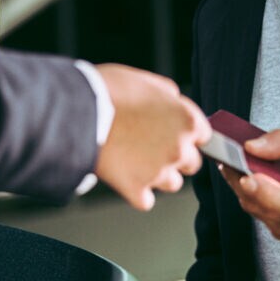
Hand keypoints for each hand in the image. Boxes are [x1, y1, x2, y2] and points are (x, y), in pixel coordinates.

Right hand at [94, 64, 210, 210]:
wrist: (76, 112)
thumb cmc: (108, 91)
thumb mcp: (146, 80)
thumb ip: (168, 95)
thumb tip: (174, 101)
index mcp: (188, 121)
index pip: (203, 136)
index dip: (185, 133)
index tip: (172, 133)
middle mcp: (180, 149)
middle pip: (191, 163)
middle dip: (176, 156)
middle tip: (152, 146)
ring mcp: (159, 172)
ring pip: (172, 183)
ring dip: (158, 175)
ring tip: (136, 161)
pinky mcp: (136, 190)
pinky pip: (145, 200)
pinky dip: (136, 191)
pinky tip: (125, 177)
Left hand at [219, 127, 279, 243]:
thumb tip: (252, 148)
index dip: (269, 193)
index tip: (248, 178)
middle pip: (272, 209)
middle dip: (245, 185)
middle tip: (229, 162)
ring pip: (259, 211)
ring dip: (242, 188)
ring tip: (233, 164)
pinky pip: (258, 213)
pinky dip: (247, 195)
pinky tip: (244, 177)